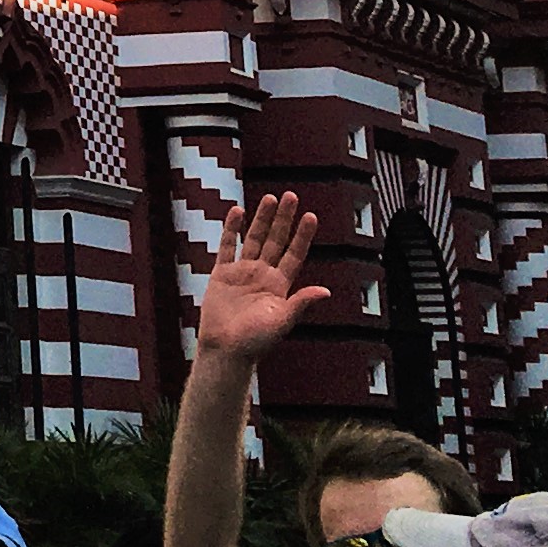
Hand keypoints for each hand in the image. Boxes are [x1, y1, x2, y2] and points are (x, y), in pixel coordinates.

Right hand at [198, 191, 328, 363]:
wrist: (225, 350)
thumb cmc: (256, 342)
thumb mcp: (282, 321)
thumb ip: (300, 302)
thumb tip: (325, 291)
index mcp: (280, 286)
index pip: (294, 254)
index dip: (302, 236)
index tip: (311, 216)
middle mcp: (263, 275)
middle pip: (275, 240)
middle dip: (284, 219)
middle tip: (291, 196)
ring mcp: (242, 273)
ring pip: (253, 239)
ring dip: (261, 219)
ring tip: (270, 198)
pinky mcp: (222, 274)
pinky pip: (227, 247)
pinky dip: (231, 229)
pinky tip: (236, 212)